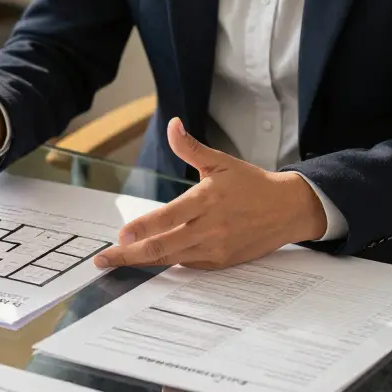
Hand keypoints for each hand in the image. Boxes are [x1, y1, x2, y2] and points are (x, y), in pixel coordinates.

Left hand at [94, 118, 326, 269]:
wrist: (288, 209)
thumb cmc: (252, 184)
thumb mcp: (221, 162)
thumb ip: (190, 148)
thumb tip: (172, 125)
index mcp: (206, 200)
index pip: (167, 217)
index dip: (141, 229)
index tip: (119, 236)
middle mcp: (209, 227)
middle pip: (162, 246)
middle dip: (128, 255)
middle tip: (102, 259)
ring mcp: (215, 247)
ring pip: (171, 259)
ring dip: (141, 263)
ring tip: (116, 263)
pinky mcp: (220, 261)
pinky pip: (187, 265)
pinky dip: (167, 263)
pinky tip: (147, 262)